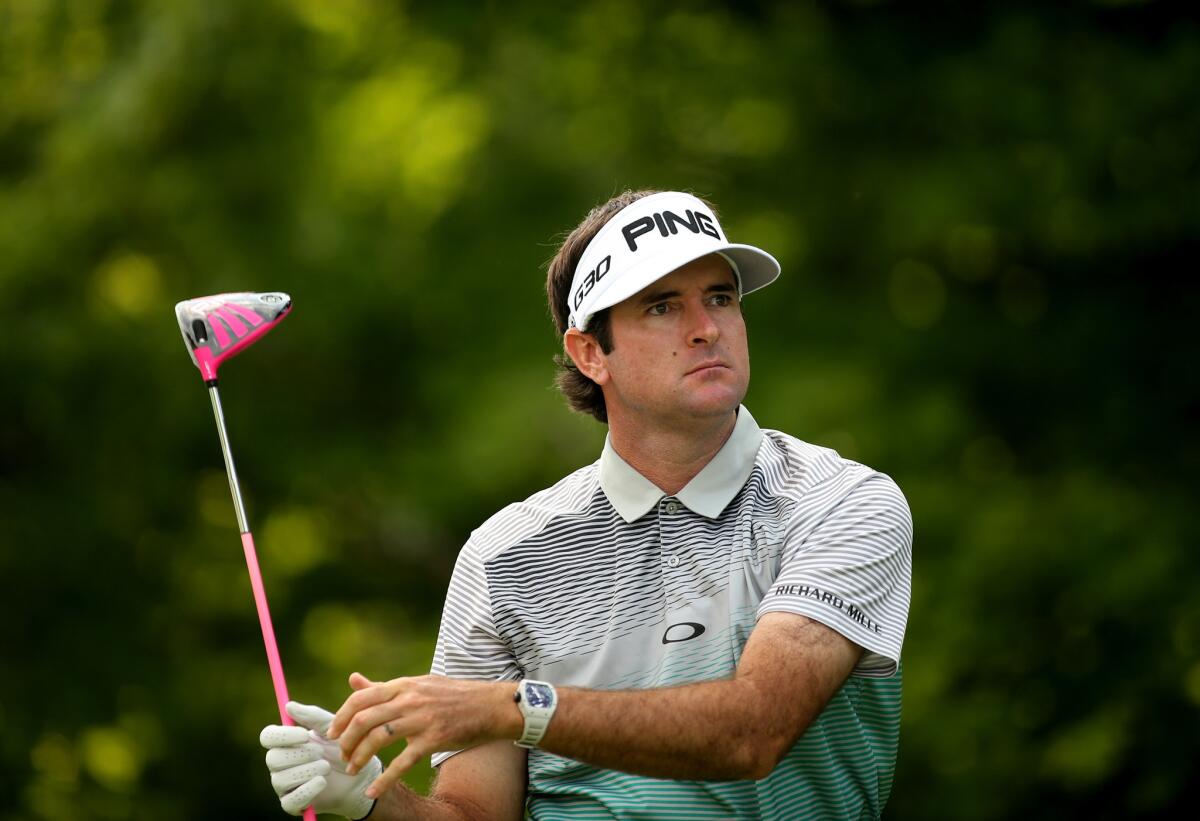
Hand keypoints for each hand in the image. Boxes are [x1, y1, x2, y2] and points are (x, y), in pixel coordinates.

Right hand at [260, 701, 381, 818]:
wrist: (360, 773)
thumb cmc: (343, 746)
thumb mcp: (331, 727)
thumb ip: (312, 716)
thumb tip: (289, 706)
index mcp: (284, 742)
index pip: (267, 737)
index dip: (282, 735)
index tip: (304, 734)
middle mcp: (279, 764)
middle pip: (272, 759)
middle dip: (299, 755)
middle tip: (320, 752)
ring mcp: (284, 785)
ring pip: (281, 779)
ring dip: (307, 771)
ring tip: (326, 767)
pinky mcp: (292, 805)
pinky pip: (290, 801)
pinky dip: (307, 790)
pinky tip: (322, 782)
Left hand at [327, 672, 519, 799]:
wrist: (491, 705)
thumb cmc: (453, 695)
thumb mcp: (418, 684)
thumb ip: (384, 686)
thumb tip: (353, 680)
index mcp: (403, 685)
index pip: (361, 698)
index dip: (341, 717)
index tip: (332, 733)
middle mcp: (409, 699)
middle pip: (364, 719)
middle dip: (346, 741)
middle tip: (341, 755)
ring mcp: (421, 719)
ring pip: (378, 739)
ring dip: (359, 758)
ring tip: (353, 770)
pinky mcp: (433, 739)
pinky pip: (402, 762)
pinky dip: (384, 779)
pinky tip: (373, 790)